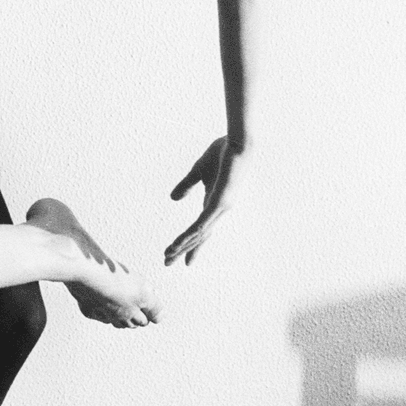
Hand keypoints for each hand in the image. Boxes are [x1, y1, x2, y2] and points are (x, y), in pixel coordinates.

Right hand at [164, 137, 247, 266]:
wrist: (238, 142)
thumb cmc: (223, 153)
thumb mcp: (198, 170)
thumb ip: (186, 185)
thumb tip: (173, 199)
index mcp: (214, 202)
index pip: (201, 229)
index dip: (190, 244)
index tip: (183, 259)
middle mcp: (219, 209)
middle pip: (199, 236)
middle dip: (183, 250)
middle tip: (167, 263)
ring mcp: (221, 207)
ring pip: (199, 233)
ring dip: (182, 245)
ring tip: (168, 255)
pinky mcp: (220, 201)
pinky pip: (202, 223)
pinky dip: (190, 234)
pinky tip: (180, 243)